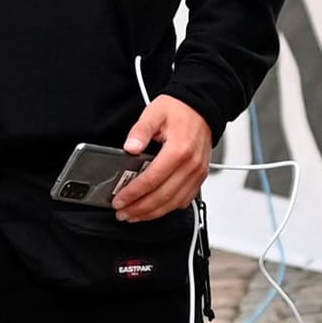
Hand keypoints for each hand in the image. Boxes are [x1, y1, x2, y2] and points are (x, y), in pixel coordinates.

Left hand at [112, 95, 212, 221]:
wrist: (202, 108)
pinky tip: (154, 210)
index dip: (133, 193)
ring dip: (152, 213)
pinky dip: (168, 209)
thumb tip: (130, 147)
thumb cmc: (179, 110)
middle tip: (123, 213)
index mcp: (179, 150)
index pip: (152, 180)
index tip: (119, 200)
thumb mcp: (154, 113)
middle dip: (139, 209)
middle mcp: (191, 165)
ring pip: (173, 203)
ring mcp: (197, 173)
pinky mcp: (200, 177)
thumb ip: (140, 131)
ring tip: (134, 215)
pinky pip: (185, 201)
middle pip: (162, 197)